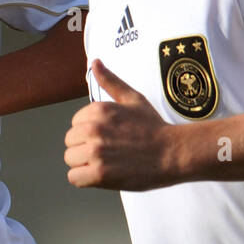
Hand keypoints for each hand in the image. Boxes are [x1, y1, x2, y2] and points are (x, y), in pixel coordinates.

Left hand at [64, 59, 177, 190]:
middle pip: (69, 142)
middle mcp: (93, 128)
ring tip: (107, 163)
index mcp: (98, 110)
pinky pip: (74, 178)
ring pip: (70, 160)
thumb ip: (110, 81)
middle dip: (85, 148)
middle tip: (109, 151)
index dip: (90, 133)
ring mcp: (96, 152)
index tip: (109, 136)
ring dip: (84, 164)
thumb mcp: (132, 98)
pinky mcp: (99, 174)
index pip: (74, 124)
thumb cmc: (153, 127)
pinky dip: (85, 180)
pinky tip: (102, 175)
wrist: (173, 153)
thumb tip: (94, 63)